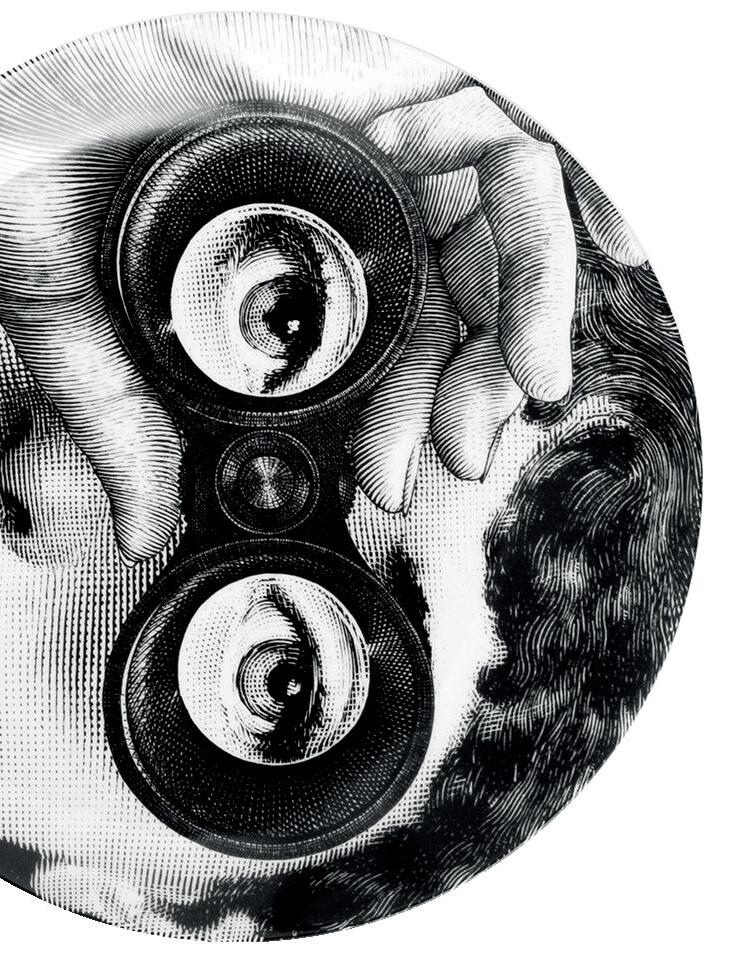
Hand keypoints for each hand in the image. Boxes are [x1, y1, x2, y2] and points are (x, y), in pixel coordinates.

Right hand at [0, 18, 644, 560]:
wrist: (23, 82)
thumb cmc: (44, 159)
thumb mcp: (76, 309)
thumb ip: (117, 415)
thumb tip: (142, 521)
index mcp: (290, 245)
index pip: (385, 338)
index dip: (401, 415)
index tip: (392, 474)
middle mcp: (346, 193)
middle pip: (461, 294)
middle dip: (473, 388)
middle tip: (461, 451)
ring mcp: (379, 135)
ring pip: (503, 233)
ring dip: (525, 321)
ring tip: (523, 391)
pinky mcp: (401, 83)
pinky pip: (519, 152)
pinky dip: (564, 214)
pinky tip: (607, 250)